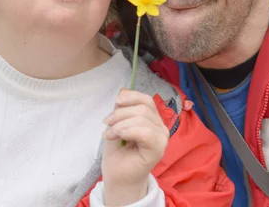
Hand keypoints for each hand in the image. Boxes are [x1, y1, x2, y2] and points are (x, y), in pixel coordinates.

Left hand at [101, 88, 168, 205]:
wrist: (117, 178)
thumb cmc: (118, 154)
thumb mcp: (117, 125)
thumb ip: (122, 109)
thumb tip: (123, 90)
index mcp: (152, 120)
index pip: (146, 100)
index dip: (130, 97)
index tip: (115, 102)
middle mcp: (160, 127)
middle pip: (143, 108)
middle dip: (120, 114)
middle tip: (107, 125)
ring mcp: (162, 138)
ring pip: (142, 118)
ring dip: (120, 124)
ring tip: (109, 135)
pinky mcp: (158, 149)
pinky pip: (145, 132)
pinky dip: (127, 131)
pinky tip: (118, 137)